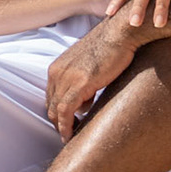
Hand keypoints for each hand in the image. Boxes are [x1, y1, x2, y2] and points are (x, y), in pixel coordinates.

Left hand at [45, 19, 139, 139]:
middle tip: (68, 135)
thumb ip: (82, 82)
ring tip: (69, 139)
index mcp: (58, 67)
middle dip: (57, 122)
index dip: (56, 113)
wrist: (119, 33)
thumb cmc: (110, 47)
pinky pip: (65, 111)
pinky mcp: (80, 83)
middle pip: (51, 104)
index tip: (65, 124)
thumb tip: (83, 102)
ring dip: (61, 128)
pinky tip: (70, 136)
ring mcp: (67, 77)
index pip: (51, 96)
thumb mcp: (89, 65)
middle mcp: (57, 72)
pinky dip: (65, 126)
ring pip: (56, 110)